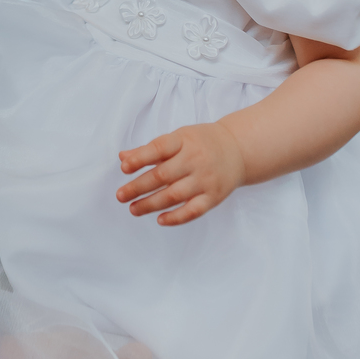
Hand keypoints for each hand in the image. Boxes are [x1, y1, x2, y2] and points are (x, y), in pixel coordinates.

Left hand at [117, 122, 245, 225]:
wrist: (238, 149)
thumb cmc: (201, 143)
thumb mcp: (178, 138)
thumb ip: (150, 149)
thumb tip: (123, 158)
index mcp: (184, 141)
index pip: (159, 148)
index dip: (140, 159)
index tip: (124, 168)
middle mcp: (195, 160)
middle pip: (162, 176)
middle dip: (138, 187)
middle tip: (121, 196)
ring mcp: (205, 179)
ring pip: (174, 195)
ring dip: (150, 204)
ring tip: (133, 209)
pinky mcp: (213, 197)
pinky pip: (193, 210)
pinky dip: (176, 217)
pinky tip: (159, 220)